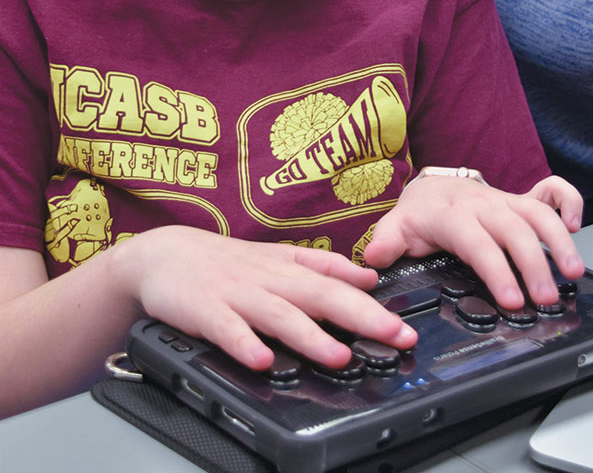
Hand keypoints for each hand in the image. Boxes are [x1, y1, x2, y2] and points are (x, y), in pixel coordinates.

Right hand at [111, 226, 416, 369]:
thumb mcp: (278, 257)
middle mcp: (269, 279)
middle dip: (361, 317)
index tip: (405, 323)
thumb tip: (368, 276)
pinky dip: (244, 344)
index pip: (338, 282)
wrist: (163, 254)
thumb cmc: (225, 262)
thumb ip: (322, 265)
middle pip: (320, 295)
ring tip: (338, 356)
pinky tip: (261, 361)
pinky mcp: (205, 311)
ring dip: (310, 336)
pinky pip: (226, 330)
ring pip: (279, 315)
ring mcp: (238, 294)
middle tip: (394, 336)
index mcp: (288, 267)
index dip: (373, 302)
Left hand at [363, 175, 583, 310]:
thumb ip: (386, 245)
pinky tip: (577, 225)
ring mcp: (506, 200)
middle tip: (546, 298)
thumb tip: (375, 260)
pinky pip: (551, 190)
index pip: (479, 244)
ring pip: (539, 213)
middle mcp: (485, 205)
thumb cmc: (419, 215)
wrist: (432, 188)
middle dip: (535, 264)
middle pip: (516, 230)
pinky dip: (569, 201)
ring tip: (573, 272)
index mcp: (453, 215)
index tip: (513, 300)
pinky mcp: (521, 199)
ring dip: (560, 240)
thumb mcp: (396, 228)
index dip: (498, 271)